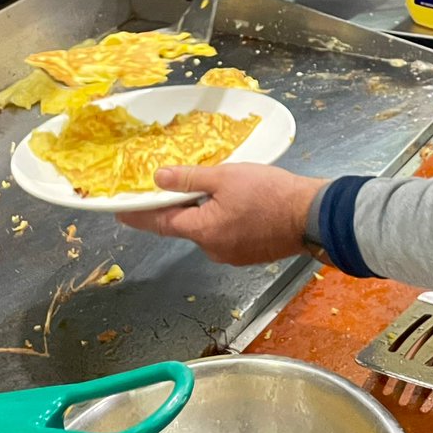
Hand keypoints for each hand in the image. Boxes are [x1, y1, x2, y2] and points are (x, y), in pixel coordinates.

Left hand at [117, 164, 326, 265]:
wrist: (312, 215)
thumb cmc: (269, 193)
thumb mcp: (226, 177)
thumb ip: (190, 179)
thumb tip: (157, 179)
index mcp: (201, 231)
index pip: (159, 223)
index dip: (138, 215)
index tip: (120, 212)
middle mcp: (212, 249)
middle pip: (186, 227)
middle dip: (182, 208)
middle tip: (184, 185)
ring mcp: (232, 255)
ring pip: (209, 231)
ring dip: (208, 213)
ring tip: (223, 190)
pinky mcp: (249, 255)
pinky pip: (227, 237)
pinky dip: (226, 221)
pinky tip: (241, 206)